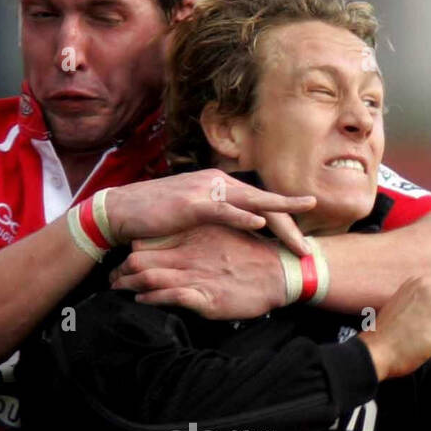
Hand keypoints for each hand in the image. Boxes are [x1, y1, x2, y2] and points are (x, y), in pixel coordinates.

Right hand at [104, 172, 314, 254]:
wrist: (122, 211)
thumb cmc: (155, 217)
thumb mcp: (192, 216)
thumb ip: (215, 218)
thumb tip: (235, 231)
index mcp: (220, 186)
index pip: (259, 204)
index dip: (282, 222)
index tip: (299, 243)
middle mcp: (217, 183)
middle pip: (263, 202)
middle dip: (289, 222)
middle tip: (308, 247)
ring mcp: (206, 191)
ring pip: (251, 202)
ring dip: (278, 214)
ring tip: (301, 225)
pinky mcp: (192, 204)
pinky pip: (224, 210)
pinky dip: (243, 216)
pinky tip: (261, 224)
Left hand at [110, 224, 292, 319]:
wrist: (281, 273)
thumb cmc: (254, 258)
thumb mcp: (224, 239)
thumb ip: (202, 240)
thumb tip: (184, 245)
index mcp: (194, 236)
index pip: (151, 241)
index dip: (133, 251)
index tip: (122, 260)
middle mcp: (191, 253)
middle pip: (142, 257)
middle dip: (122, 270)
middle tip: (109, 280)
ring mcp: (197, 274)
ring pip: (150, 276)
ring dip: (129, 285)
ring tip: (117, 290)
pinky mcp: (205, 295)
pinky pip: (169, 296)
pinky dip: (151, 298)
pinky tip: (142, 299)